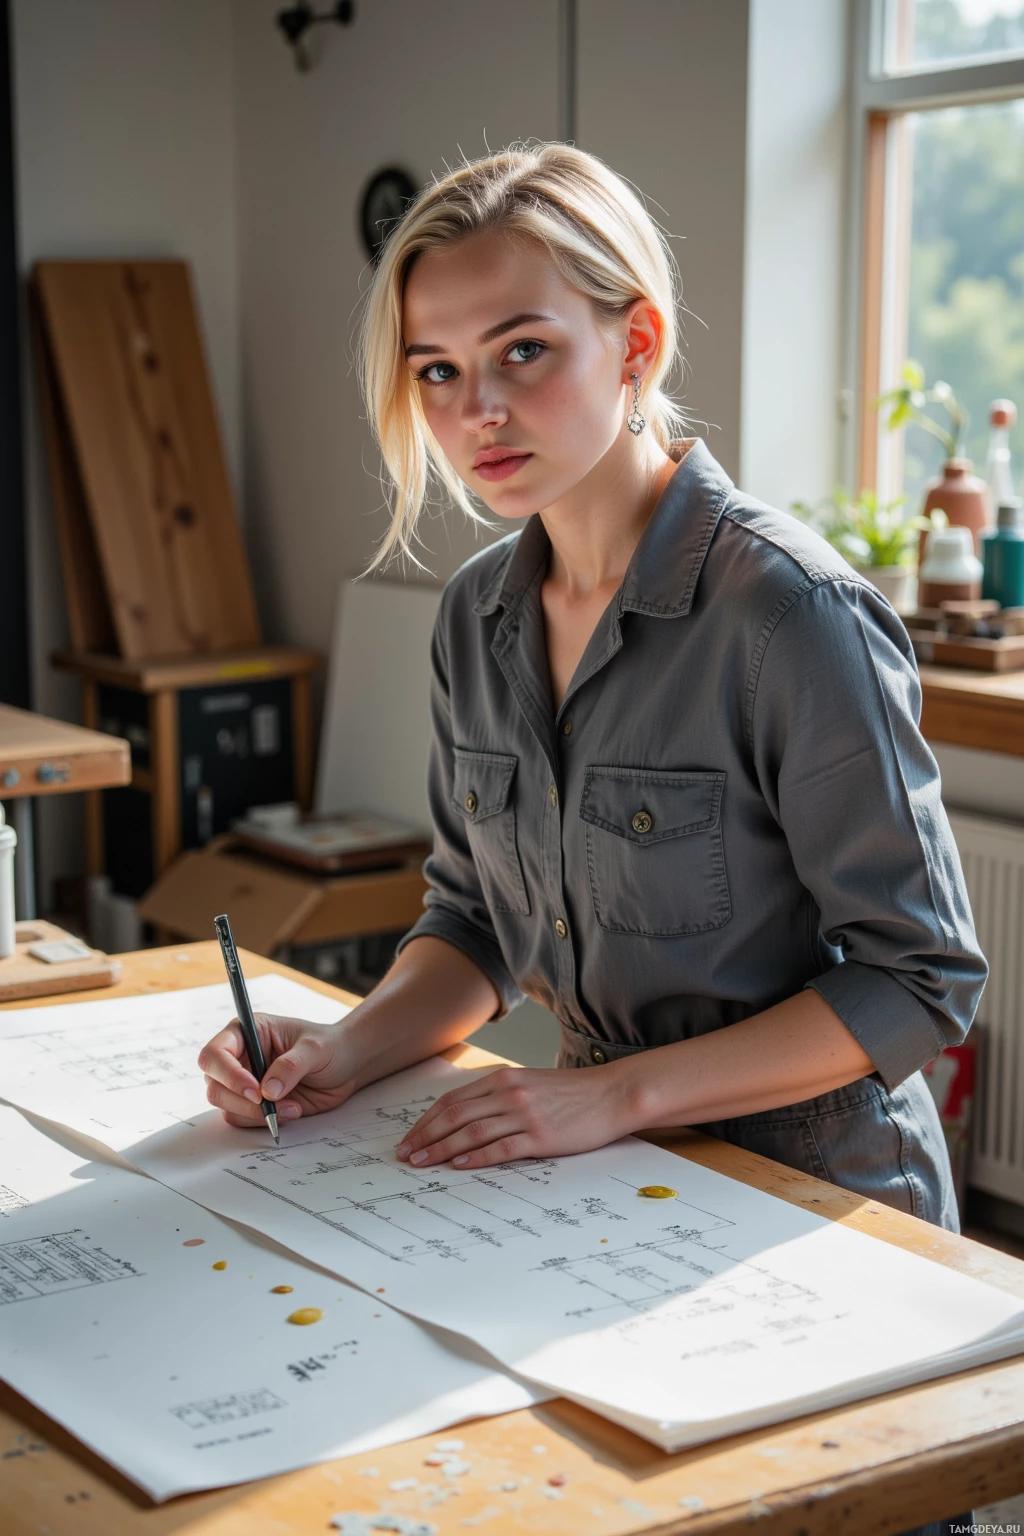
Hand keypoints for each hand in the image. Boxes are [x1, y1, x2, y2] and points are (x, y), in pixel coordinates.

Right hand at [197, 1012, 356, 1128]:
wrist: (347, 1066)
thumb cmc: (331, 1046)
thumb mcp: (316, 1048)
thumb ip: (291, 1065)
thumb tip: (267, 1090)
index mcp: (248, 1032)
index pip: (215, 1053)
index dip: (228, 1074)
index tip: (255, 1090)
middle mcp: (240, 1057)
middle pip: (214, 1085)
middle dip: (241, 1101)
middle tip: (271, 1104)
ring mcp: (245, 1082)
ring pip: (226, 1106)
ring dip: (256, 1114)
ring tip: (290, 1106)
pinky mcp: (255, 1104)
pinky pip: (243, 1119)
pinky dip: (264, 1121)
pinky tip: (290, 1111)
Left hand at [394, 1063, 637, 1169]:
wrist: (611, 1094)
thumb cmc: (572, 1094)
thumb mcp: (530, 1085)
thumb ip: (499, 1096)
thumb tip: (466, 1117)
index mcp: (503, 1079)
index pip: (452, 1100)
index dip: (426, 1120)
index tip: (409, 1137)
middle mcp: (508, 1093)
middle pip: (454, 1116)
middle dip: (425, 1137)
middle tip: (405, 1155)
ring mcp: (524, 1114)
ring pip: (471, 1132)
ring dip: (441, 1149)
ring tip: (422, 1163)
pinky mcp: (540, 1136)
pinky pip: (500, 1148)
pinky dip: (476, 1157)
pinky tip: (458, 1165)